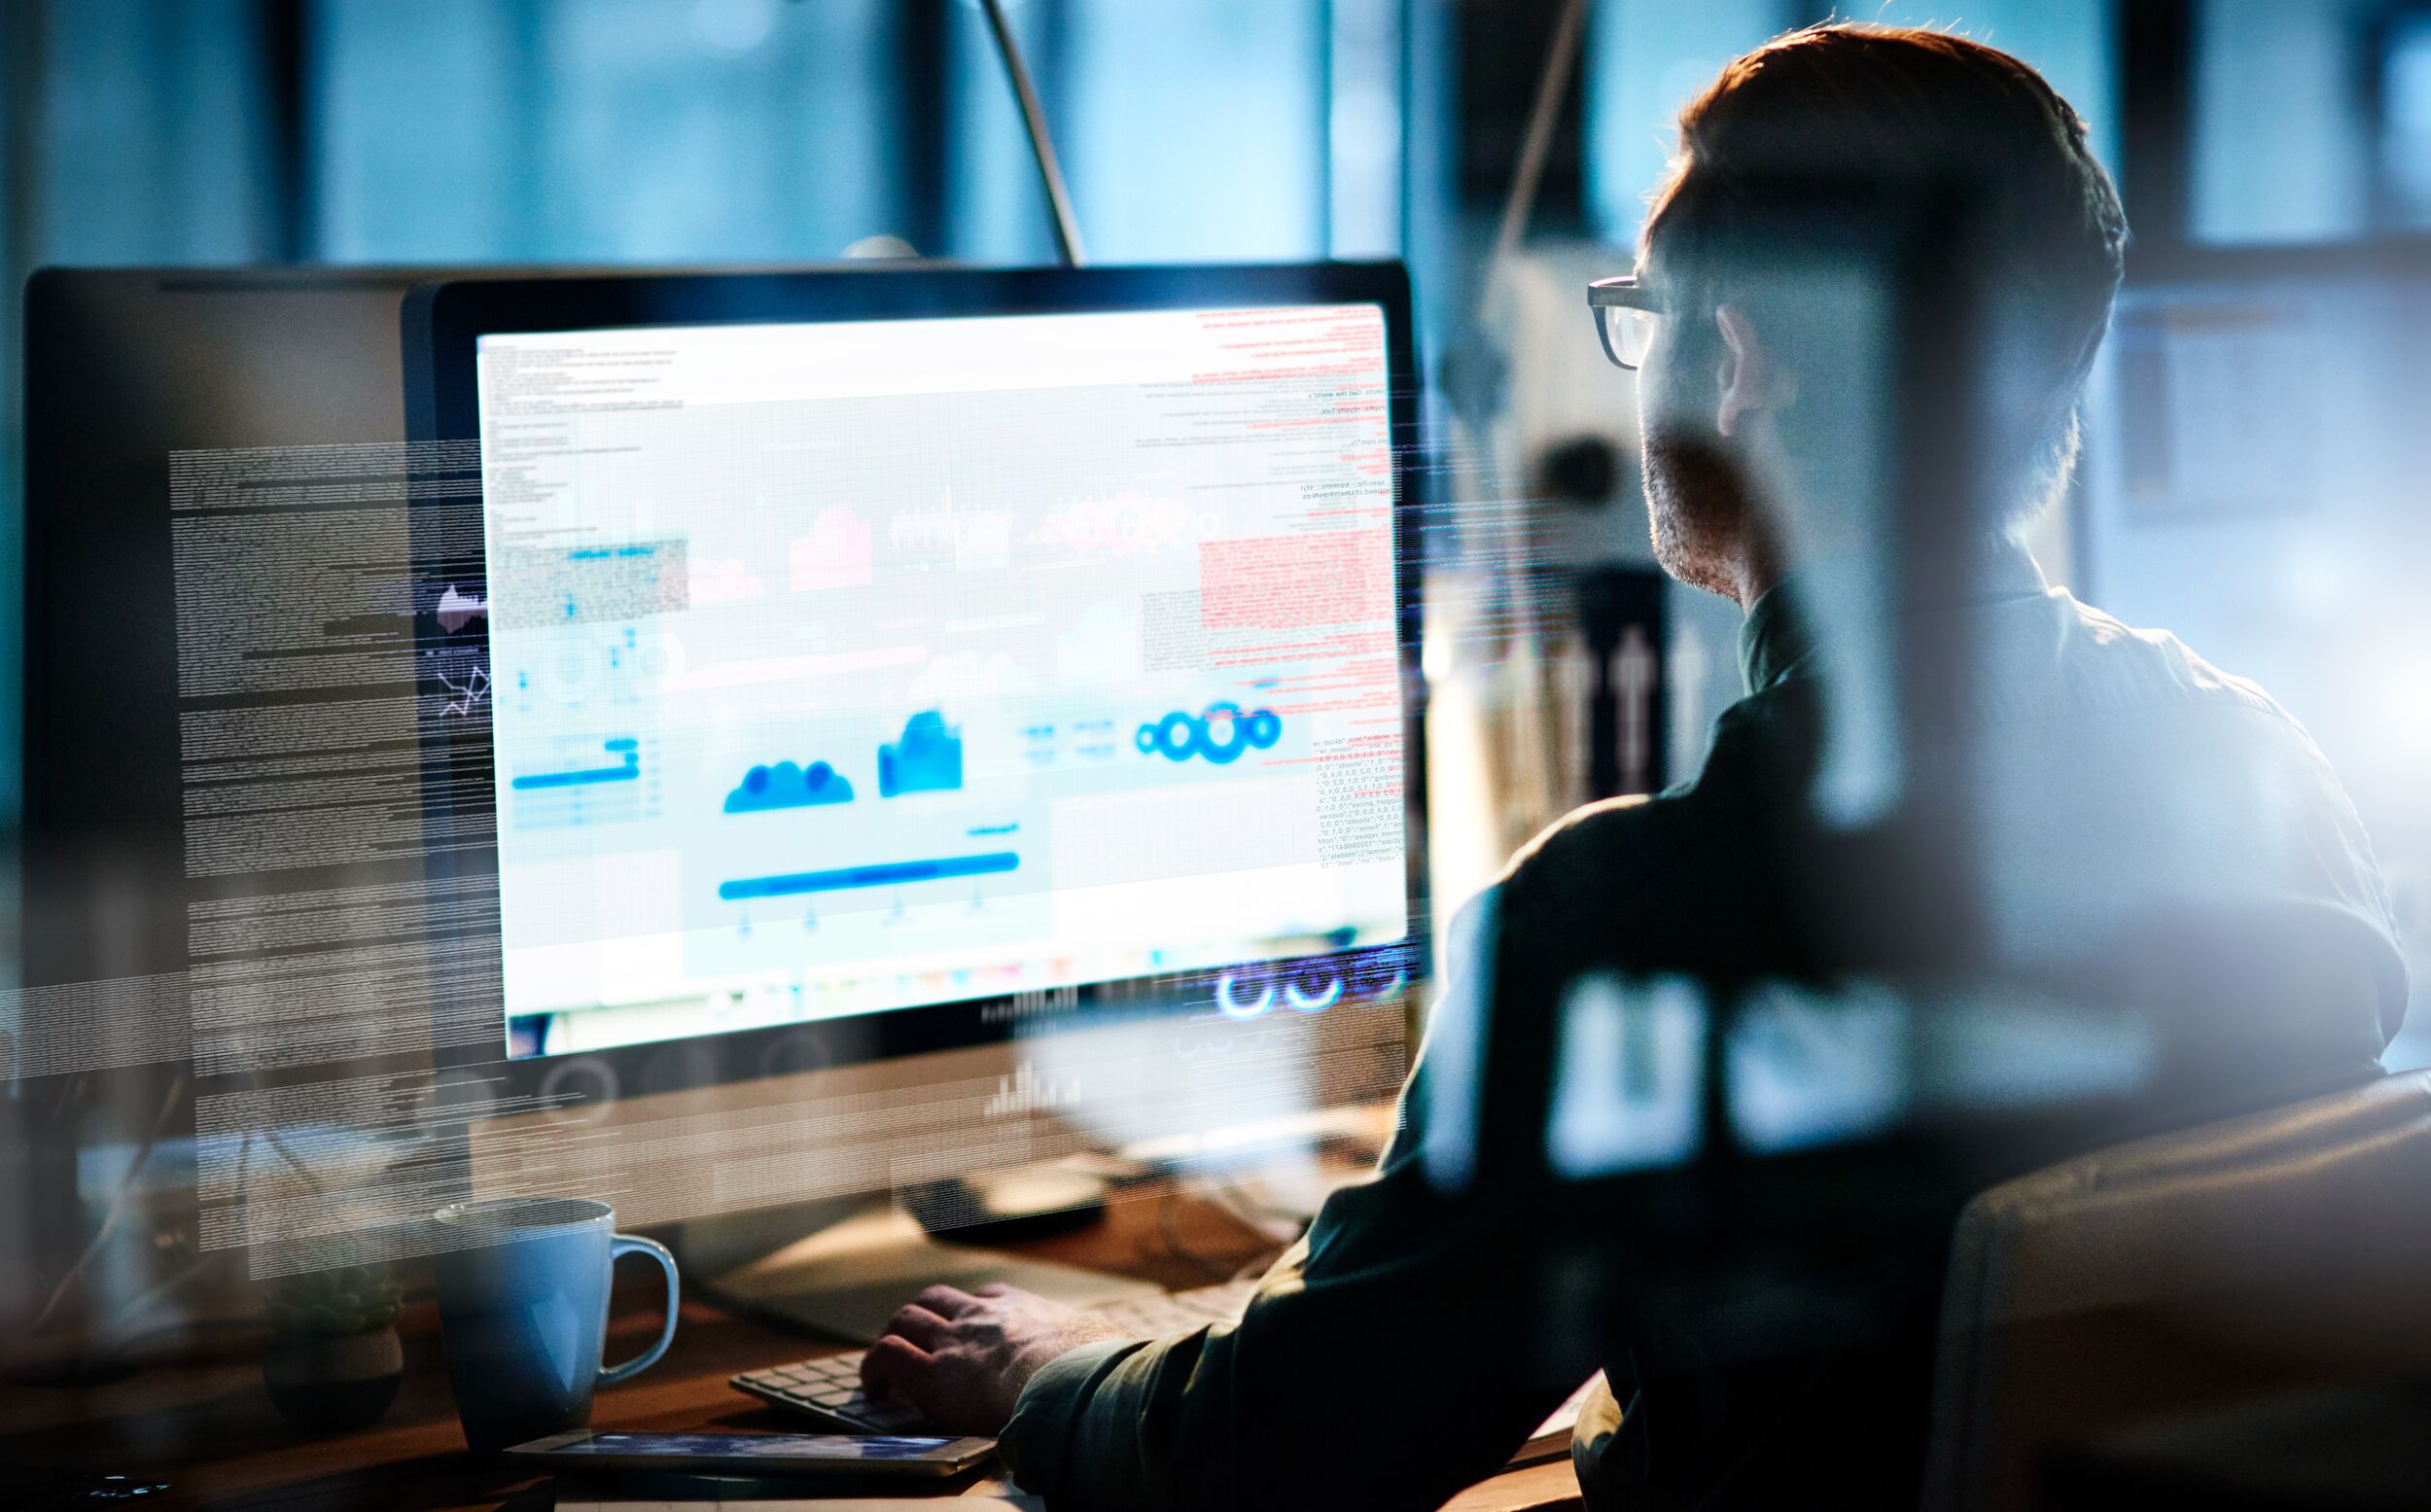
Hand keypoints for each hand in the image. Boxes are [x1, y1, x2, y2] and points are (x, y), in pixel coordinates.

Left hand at [861, 1283, 1132, 1434]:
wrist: (1068, 1380)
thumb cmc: (1095, 1368)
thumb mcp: (1104, 1347)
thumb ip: (1104, 1351)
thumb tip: (1137, 1362)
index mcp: (1024, 1311)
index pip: (991, 1297)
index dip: (974, 1311)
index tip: (973, 1325)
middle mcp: (983, 1317)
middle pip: (937, 1300)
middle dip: (922, 1315)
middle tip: (917, 1338)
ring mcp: (954, 1342)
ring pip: (905, 1319)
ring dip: (895, 1335)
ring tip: (889, 1361)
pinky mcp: (931, 1375)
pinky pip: (888, 1357)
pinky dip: (875, 1367)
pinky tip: (875, 1386)